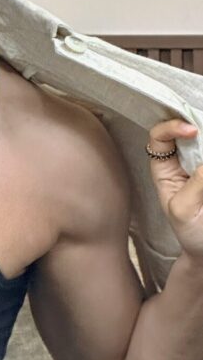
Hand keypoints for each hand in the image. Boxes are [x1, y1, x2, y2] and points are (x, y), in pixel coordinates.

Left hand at [147, 118, 202, 261]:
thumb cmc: (190, 231)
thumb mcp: (184, 209)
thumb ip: (196, 184)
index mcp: (163, 167)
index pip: (160, 136)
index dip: (173, 127)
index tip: (192, 131)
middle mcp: (182, 160)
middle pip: (187, 133)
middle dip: (200, 129)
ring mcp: (201, 165)